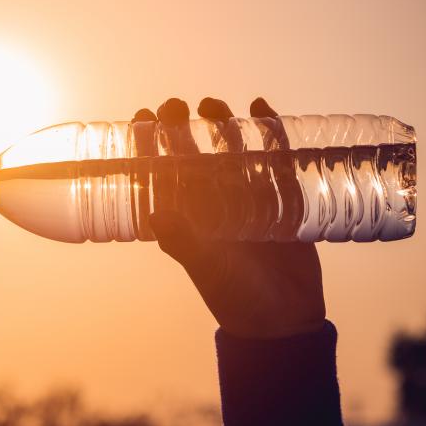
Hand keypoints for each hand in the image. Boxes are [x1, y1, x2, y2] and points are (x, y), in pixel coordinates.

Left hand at [134, 97, 325, 338]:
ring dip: (221, 124)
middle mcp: (212, 202)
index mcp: (186, 216)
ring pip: (230, 149)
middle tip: (175, 104)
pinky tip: (261, 108)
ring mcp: (247, 196)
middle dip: (182, 126)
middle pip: (193, 152)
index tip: (141, 116)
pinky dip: (270, 132)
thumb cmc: (235, 296)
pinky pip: (274, 157)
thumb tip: (156, 214)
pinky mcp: (282, 197)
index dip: (148, 143)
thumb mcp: (207, 268)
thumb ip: (184, 242)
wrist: (285, 320)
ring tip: (212, 104)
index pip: (161, 171)